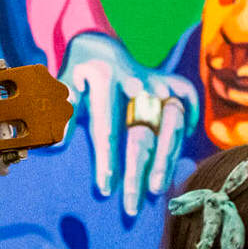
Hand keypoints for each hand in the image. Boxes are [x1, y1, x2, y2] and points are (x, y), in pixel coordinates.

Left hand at [58, 30, 200, 217]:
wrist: (96, 42)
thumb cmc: (76, 74)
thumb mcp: (61, 85)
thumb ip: (61, 112)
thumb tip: (56, 144)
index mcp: (104, 79)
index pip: (107, 128)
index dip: (107, 161)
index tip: (106, 189)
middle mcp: (136, 80)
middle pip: (142, 134)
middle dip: (137, 173)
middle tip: (131, 205)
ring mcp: (157, 81)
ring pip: (170, 124)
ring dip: (166, 158)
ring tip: (158, 189)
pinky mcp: (171, 81)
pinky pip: (188, 100)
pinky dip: (190, 121)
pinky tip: (182, 149)